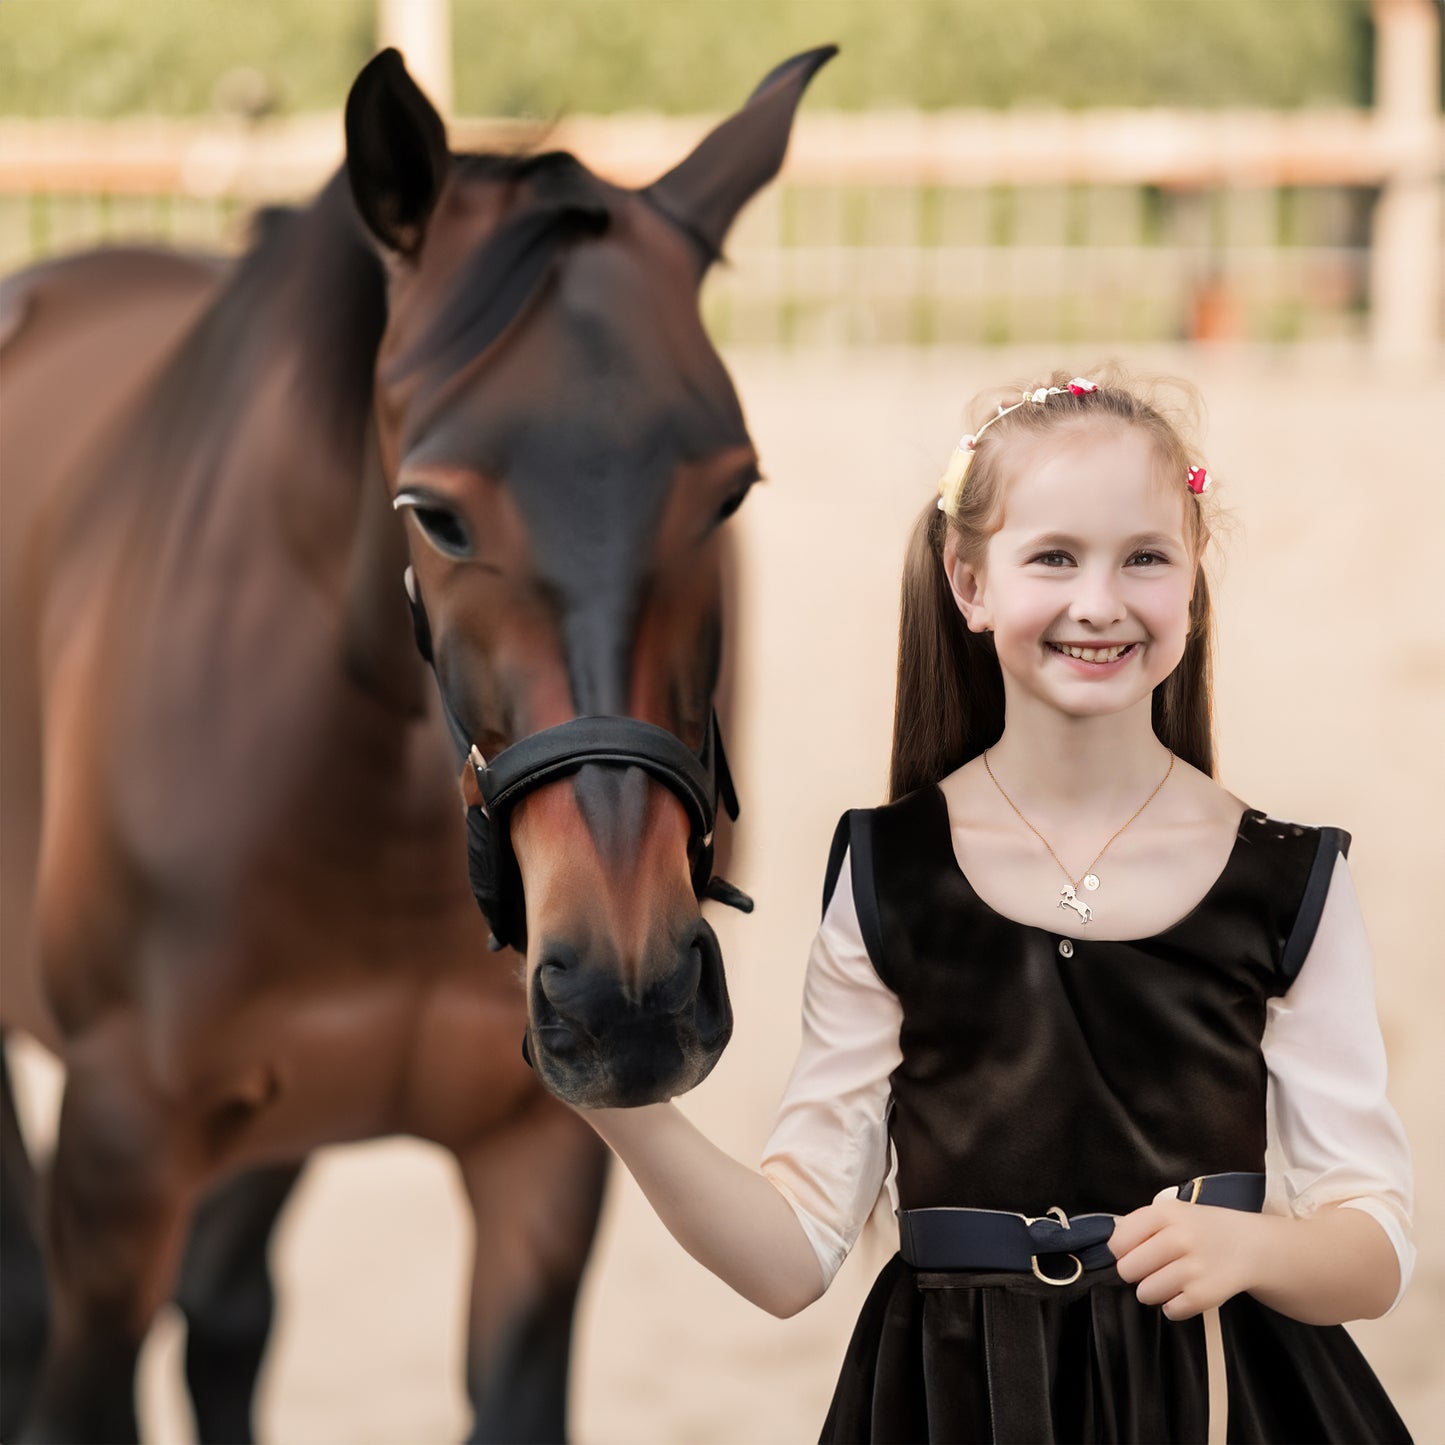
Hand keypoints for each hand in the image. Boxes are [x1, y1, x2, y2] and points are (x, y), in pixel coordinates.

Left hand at [1110, 1199, 1265, 1319]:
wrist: (1250, 1246)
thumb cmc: (1203, 1229)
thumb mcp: (1171, 1212)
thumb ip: (1139, 1225)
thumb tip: (1112, 1248)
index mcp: (1166, 1213)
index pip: (1119, 1242)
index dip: (1120, 1252)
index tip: (1131, 1252)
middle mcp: (1180, 1238)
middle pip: (1128, 1269)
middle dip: (1135, 1273)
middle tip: (1151, 1268)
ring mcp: (1194, 1268)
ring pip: (1146, 1293)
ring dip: (1153, 1291)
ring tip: (1169, 1279)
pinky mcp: (1206, 1295)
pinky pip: (1170, 1310)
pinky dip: (1174, 1306)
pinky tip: (1185, 1291)